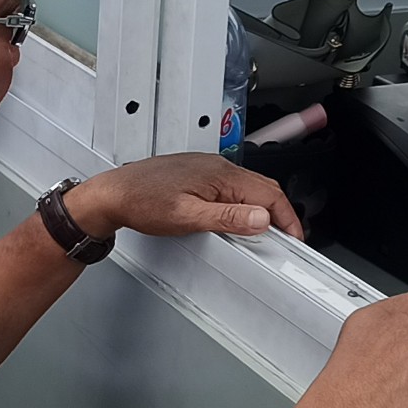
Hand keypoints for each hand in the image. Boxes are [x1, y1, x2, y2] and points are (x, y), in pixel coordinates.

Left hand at [64, 152, 300, 241]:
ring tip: (265, 234)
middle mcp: (217, 167)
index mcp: (220, 174)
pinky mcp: (198, 175)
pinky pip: (231, 188)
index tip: (294, 239)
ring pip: (248, 188)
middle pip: (263, 189)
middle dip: (279, 214)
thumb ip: (227, 218)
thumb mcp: (187, 217)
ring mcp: (207, 169)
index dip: (286, 219)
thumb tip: (261, 218)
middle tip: (285, 240)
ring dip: (261, 209)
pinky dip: (244, 204)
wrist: (112, 194)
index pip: (269, 195)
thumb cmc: (141, 201)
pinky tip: (239, 219)